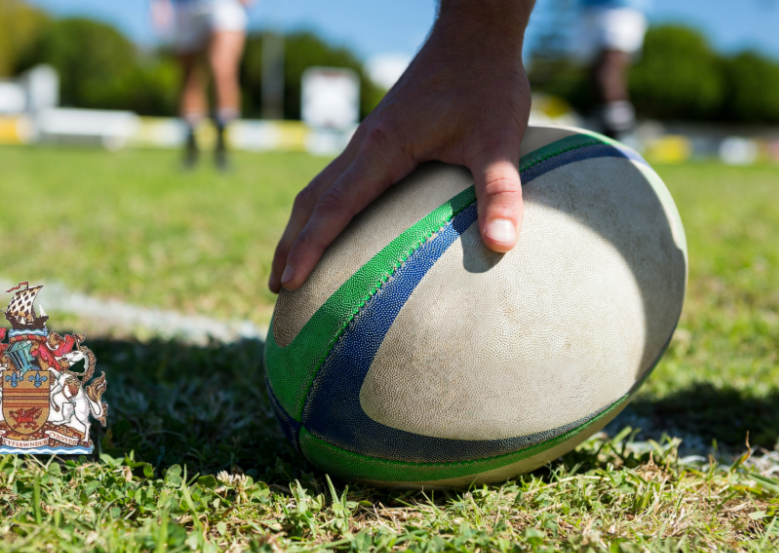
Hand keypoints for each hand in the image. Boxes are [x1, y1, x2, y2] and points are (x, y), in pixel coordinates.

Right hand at [269, 2, 534, 292]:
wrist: (475, 35)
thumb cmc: (486, 83)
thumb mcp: (500, 138)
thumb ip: (501, 191)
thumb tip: (503, 244)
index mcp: (382, 147)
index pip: (334, 205)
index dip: (309, 247)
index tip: (288, 282)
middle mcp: (364, 145)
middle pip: (310, 201)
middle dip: (290, 246)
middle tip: (275, 291)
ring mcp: (367, 142)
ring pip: (318, 189)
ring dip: (299, 230)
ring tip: (288, 270)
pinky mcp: (379, 140)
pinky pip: (337, 181)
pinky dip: (321, 212)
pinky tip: (331, 232)